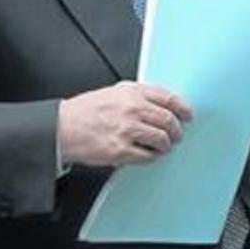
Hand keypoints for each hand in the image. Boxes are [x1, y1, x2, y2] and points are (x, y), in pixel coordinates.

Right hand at [58, 81, 192, 166]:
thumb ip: (138, 94)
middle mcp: (132, 109)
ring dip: (166, 145)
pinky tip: (150, 154)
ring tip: (164, 146)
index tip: (188, 115)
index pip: (169, 98)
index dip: (183, 108)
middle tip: (178, 135)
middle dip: (177, 130)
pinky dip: (153, 156)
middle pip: (169, 120)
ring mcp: (127, 130)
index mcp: (132, 92)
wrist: (60, 128)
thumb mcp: (113, 92)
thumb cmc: (84, 111)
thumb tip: (161, 102)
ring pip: (161, 139)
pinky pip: (147, 156)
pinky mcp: (120, 150)